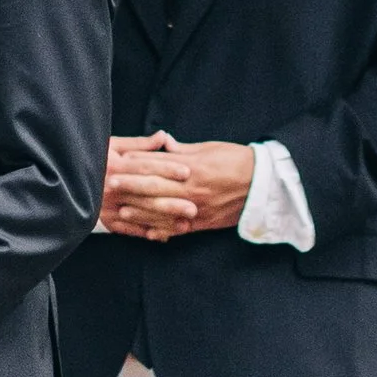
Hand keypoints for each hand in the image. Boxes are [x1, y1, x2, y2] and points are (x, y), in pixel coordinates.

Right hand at [99, 131, 193, 242]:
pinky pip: (128, 229)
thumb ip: (140, 145)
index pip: (144, 167)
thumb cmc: (93, 159)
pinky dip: (146, 233)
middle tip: (193, 207)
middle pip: (145, 195)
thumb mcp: (112, 146)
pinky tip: (164, 237)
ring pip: (140, 215)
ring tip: (185, 225)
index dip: (166, 169)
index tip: (187, 172)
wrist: (65, 178)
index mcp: (114, 166)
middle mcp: (110, 188)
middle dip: (171, 202)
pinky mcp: (105, 220)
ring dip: (163, 222)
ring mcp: (107, 206)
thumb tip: (163, 136)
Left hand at [100, 133, 253, 241]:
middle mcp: (192, 189)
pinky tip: (148, 233)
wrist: (265, 184)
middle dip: (131, 186)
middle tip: (111, 184)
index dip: (137, 164)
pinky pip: (179, 229)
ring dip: (141, 211)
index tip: (119, 161)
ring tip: (122, 210)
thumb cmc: (237, 161)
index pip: (158, 165)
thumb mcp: (210, 149)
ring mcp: (197, 208)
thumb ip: (183, 150)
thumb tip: (163, 143)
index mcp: (193, 168)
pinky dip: (163, 231)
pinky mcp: (203, 222)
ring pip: (163, 211)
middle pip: (155, 188)